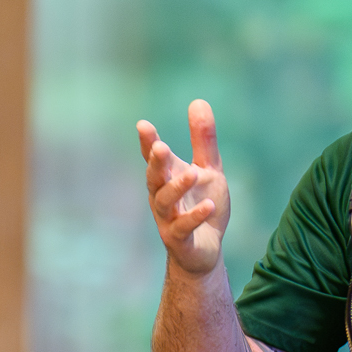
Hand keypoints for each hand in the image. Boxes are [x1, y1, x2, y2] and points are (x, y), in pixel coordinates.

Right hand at [136, 100, 230, 275]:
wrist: (207, 250)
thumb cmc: (203, 207)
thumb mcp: (209, 170)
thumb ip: (203, 140)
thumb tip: (198, 101)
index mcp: (167, 179)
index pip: (153, 158)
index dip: (146, 143)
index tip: (143, 125)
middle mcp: (161, 198)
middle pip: (154, 178)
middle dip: (156, 164)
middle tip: (161, 147)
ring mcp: (168, 219)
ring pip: (165, 202)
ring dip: (177, 188)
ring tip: (193, 175)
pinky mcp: (179, 240)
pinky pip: (183, 228)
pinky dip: (194, 217)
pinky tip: (207, 205)